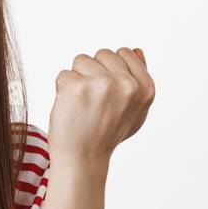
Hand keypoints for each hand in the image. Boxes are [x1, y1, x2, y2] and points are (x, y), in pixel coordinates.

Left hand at [48, 47, 154, 163]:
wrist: (83, 158)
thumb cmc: (107, 133)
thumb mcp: (135, 110)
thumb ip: (139, 80)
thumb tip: (136, 50)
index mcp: (145, 88)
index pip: (125, 53)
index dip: (110, 70)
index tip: (107, 93)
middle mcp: (127, 85)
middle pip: (102, 54)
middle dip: (93, 72)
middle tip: (93, 100)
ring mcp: (102, 84)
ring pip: (81, 60)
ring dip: (77, 79)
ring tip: (82, 103)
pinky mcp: (77, 87)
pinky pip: (64, 74)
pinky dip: (62, 90)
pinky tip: (70, 108)